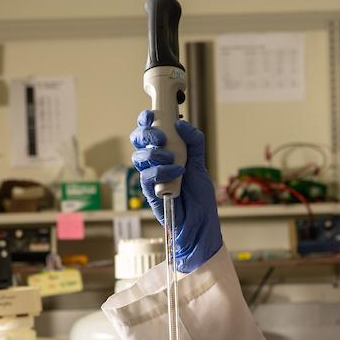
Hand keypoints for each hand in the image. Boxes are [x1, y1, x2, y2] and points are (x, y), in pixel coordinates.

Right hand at [130, 110, 223, 272]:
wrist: (200, 224)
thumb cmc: (199, 197)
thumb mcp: (201, 164)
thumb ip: (194, 142)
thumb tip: (182, 123)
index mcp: (166, 152)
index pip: (149, 130)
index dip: (146, 120)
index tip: (152, 115)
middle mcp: (154, 162)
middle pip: (138, 140)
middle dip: (148, 134)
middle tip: (162, 138)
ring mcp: (150, 177)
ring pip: (139, 157)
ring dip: (156, 154)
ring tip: (174, 161)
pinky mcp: (148, 191)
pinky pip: (146, 176)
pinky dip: (161, 171)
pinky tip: (176, 173)